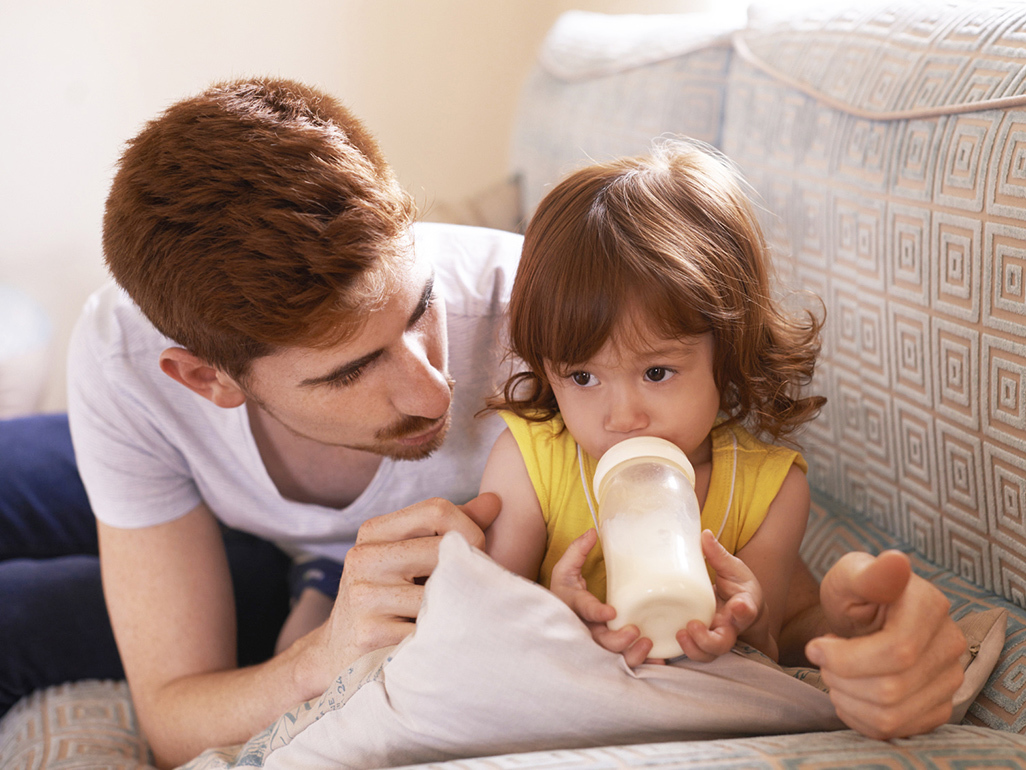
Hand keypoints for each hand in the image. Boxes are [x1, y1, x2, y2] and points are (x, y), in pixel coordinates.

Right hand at [307, 493, 500, 691]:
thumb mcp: (407, 557)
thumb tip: (494, 500)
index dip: (469, 528)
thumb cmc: (387, 599)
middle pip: (441, 549)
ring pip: (439, 593)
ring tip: (453, 617)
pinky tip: (436, 641)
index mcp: (373, 532)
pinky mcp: (370, 633)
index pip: (436, 510)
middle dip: (466, 571)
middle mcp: (363, 558)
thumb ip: (451, 530)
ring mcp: (363, 595)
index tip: (477, 553)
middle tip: (471, 591)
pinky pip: (428, 629)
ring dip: (455, 608)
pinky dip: (440, 637)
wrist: (337, 656)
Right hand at [549, 529, 653, 666]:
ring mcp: (596, 643)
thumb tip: (592, 532)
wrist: (558, 617)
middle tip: (635, 630)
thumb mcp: (564, 570)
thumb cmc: (565, 592)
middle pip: (599, 640)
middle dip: (617, 639)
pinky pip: (623, 663)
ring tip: (647, 645)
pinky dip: (640, 664)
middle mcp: (584, 629)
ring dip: (630, 655)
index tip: (611, 612)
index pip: (584, 610)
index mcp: (574, 606)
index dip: (596, 613)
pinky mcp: (608, 651)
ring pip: (611, 657)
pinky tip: (657, 662)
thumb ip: (576, 551)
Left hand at [675, 530, 763, 661]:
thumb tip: (704, 534)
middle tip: (693, 626)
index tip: (739, 606)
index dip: (744, 612)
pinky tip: (662, 643)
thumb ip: (719, 555)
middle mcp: (729, 627)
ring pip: (707, 654)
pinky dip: (678, 651)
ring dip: (693, 649)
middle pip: (723, 643)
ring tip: (680, 634)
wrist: (742, 610)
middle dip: (708, 640)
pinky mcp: (699, 642)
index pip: (747, 612)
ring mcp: (713, 637)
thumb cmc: (738, 587)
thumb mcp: (733, 569)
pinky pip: (691, 652)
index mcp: (742, 607)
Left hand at [806, 550, 967, 738]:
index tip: (815, 647)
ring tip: (835, 674)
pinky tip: (849, 691)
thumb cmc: (852, 594)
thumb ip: (868, 575)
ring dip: (848, 699)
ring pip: (892, 715)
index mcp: (930, 605)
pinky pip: (897, 730)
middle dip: (842, 679)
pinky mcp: (940, 705)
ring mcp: (950, 678)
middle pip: (891, 688)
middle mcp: (950, 643)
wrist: (865, 619)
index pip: (897, 652)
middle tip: (823, 661)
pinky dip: (860, 717)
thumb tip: (896, 561)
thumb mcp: (849, 576)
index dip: (846, 658)